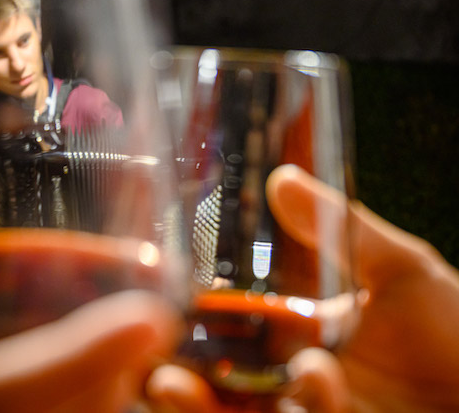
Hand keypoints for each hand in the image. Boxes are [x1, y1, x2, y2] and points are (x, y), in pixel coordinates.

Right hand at [144, 165, 458, 411]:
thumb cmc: (456, 332)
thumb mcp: (402, 272)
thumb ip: (342, 228)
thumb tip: (282, 178)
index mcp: (286, 327)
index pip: (214, 321)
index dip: (173, 316)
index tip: (141, 297)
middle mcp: (282, 375)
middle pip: (205, 379)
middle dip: (168, 375)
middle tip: (146, 362)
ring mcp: (298, 408)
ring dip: (196, 406)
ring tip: (173, 385)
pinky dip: (292, 408)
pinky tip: (314, 380)